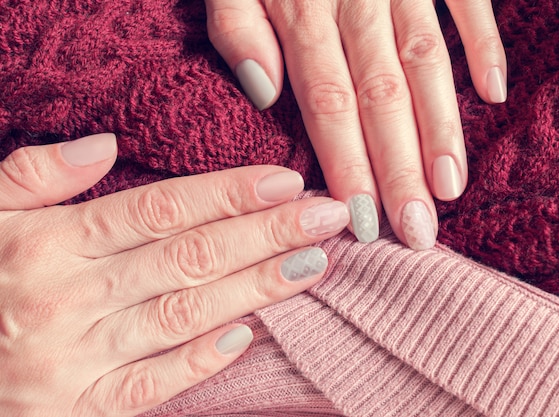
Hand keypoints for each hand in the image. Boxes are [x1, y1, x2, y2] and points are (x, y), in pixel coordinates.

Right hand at [0, 133, 348, 415]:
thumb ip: (34, 177)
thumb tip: (103, 145)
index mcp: (46, 245)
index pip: (160, 210)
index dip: (229, 194)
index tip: (286, 182)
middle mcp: (67, 299)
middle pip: (189, 257)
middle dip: (267, 234)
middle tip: (328, 217)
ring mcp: (75, 360)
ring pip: (185, 315)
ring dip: (257, 288)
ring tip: (315, 264)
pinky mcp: (80, 410)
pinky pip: (153, 385)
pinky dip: (203, 359)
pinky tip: (252, 333)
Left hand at [204, 0, 506, 249]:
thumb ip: (237, 26)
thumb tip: (264, 94)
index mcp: (301, 7)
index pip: (329, 105)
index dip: (348, 167)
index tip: (363, 223)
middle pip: (382, 97)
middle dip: (401, 170)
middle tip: (417, 232)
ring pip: (425, 61)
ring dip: (441, 127)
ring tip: (451, 188)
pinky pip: (463, 0)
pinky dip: (482, 43)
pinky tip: (494, 93)